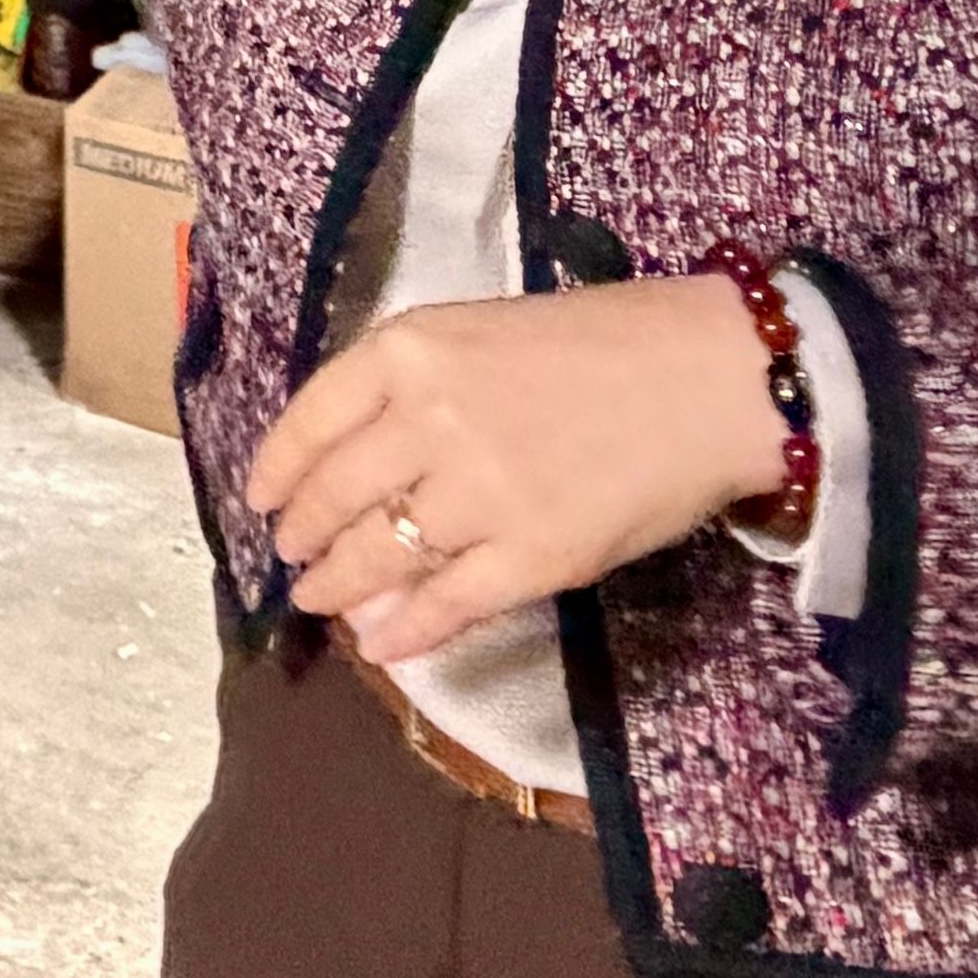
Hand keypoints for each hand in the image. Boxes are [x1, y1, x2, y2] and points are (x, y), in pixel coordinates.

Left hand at [239, 279, 789, 665]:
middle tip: (293, 555)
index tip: (262, 497)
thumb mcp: (485, 331)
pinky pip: (447, 605)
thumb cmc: (607, 343)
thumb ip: (414, 389)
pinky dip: (406, 633)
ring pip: (378, 555)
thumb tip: (354, 466)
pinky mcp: (533, 557)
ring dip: (338, 585)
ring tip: (323, 599)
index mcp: (413, 350)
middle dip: (302, 534)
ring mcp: (480, 493)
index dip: (278, 468)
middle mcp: (430, 419)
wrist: (714, 377)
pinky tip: (383, 645)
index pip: (312, 418)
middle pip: (335, 494)